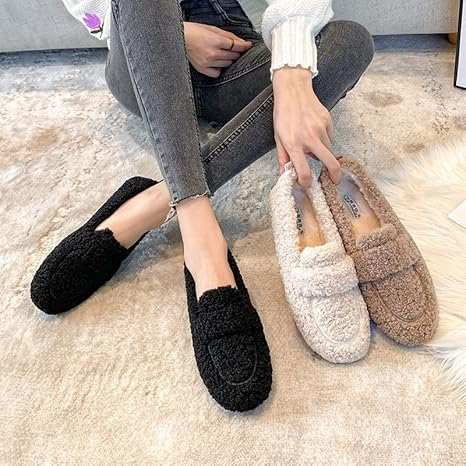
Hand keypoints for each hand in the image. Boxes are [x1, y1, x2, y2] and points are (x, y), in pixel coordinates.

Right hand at [183, 22, 251, 77]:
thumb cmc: (195, 31)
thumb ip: (228, 36)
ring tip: (222, 54)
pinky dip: (220, 69)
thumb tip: (242, 42)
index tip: (248, 46)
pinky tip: (217, 63)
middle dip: (236, 52)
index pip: (235, 46)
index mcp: (215, 41)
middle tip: (233, 49)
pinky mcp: (202, 69)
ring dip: (228, 60)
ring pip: (227, 65)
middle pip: (233, 56)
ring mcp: (207, 63)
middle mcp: (212, 53)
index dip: (244, 46)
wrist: (180, 37)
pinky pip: (217, 73)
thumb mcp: (213, 29)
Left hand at [272, 66, 340, 186]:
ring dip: (324, 155)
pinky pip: (330, 138)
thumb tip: (285, 173)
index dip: (306, 182)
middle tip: (334, 181)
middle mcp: (309, 138)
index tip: (307, 184)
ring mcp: (321, 129)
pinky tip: (315, 133)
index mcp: (294, 144)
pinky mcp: (328, 121)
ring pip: (329, 150)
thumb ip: (283, 157)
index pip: (304, 171)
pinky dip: (324, 140)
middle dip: (335, 176)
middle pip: (330, 163)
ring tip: (313, 147)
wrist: (293, 89)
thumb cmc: (283, 113)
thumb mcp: (278, 136)